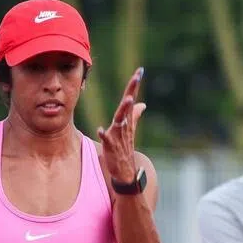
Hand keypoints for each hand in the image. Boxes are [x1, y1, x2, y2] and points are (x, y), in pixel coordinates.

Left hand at [98, 67, 145, 185]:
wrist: (125, 171)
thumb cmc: (124, 149)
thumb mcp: (129, 130)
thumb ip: (134, 115)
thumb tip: (142, 104)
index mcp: (126, 120)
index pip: (131, 99)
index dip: (134, 85)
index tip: (140, 71)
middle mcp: (124, 125)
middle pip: (127, 105)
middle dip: (132, 91)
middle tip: (137, 78)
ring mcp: (118, 135)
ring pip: (121, 120)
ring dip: (124, 111)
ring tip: (127, 101)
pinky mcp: (111, 146)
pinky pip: (107, 139)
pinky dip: (104, 134)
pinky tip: (100, 130)